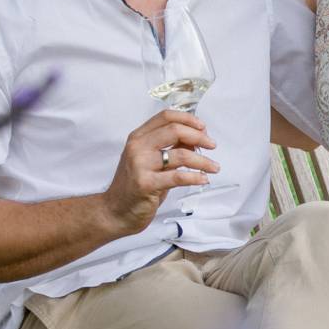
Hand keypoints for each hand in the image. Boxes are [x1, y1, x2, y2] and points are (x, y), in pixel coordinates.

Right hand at [101, 109, 218, 233]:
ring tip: (214, 167)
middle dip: (199, 137)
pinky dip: (195, 177)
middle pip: (174, 130)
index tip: (203, 128)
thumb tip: (195, 139)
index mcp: (138, 137)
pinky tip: (203, 179)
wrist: (115, 211)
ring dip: (203, 161)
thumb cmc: (134, 186)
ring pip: (181, 155)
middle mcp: (137, 147)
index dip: (188, 119)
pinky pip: (178, 177)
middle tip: (212, 145)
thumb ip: (169, 148)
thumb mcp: (150, 161)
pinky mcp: (146, 184)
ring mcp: (140, 165)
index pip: (166, 117)